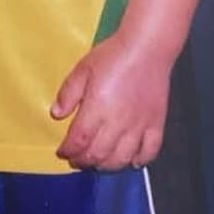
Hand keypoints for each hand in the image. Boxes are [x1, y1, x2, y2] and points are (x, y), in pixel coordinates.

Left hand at [51, 34, 171, 170]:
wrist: (148, 47)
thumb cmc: (113, 55)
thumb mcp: (83, 68)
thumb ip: (68, 93)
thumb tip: (56, 114)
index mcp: (97, 108)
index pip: (79, 141)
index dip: (68, 151)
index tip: (62, 152)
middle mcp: (118, 122)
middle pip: (98, 154)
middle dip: (84, 161)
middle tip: (77, 160)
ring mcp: (139, 125)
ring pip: (121, 159)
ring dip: (107, 166)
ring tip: (99, 162)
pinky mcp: (156, 124)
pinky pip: (149, 151)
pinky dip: (139, 161)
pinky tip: (131, 160)